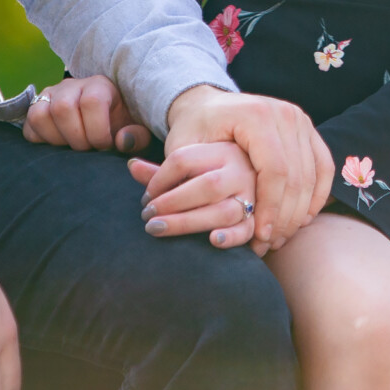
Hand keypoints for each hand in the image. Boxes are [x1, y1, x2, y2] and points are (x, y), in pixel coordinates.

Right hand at [23, 75, 148, 152]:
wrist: (105, 118)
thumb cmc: (121, 124)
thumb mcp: (136, 129)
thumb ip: (136, 136)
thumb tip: (121, 141)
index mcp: (100, 86)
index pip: (91, 102)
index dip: (98, 130)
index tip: (105, 146)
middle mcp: (72, 86)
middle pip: (62, 108)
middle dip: (76, 137)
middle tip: (87, 149)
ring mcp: (51, 96)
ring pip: (39, 114)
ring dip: (55, 138)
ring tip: (71, 147)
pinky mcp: (36, 108)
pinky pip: (29, 125)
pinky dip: (40, 140)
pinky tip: (58, 144)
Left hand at [127, 140, 258, 248]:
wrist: (258, 170)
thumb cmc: (215, 166)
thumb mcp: (191, 161)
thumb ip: (162, 169)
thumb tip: (130, 165)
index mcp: (222, 148)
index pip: (183, 160)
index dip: (158, 180)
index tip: (145, 197)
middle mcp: (241, 169)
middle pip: (205, 186)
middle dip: (172, 203)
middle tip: (147, 217)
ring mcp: (253, 193)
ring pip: (223, 210)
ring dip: (187, 223)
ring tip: (158, 229)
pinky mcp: (259, 217)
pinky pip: (247, 228)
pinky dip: (231, 237)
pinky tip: (212, 241)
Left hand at [154, 86, 329, 254]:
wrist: (208, 104)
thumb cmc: (193, 129)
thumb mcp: (181, 147)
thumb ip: (179, 174)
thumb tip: (170, 207)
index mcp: (256, 114)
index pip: (275, 170)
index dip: (271, 207)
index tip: (261, 235)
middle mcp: (284, 112)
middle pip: (297, 175)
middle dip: (286, 215)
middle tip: (272, 243)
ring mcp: (300, 119)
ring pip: (313, 174)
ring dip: (300, 210)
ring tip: (282, 236)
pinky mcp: (309, 128)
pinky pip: (323, 167)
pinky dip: (316, 195)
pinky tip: (301, 219)